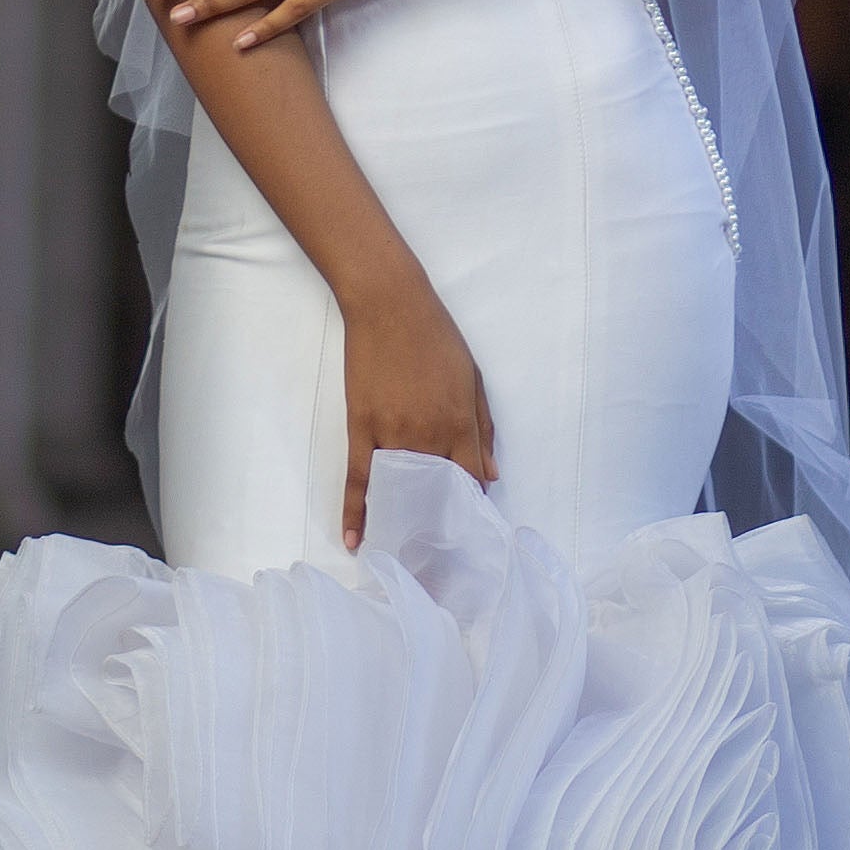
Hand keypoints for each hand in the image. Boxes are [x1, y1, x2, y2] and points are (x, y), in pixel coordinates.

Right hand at [338, 271, 495, 548]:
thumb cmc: (436, 337)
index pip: (471, 479)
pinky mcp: (361, 428)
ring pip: (399, 490)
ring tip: (404, 545)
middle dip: (439, 517)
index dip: (471, 501)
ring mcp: (392, 434)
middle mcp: (429, 435)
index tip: (469, 516)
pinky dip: (356, 512)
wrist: (390, 305)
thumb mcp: (473, 378)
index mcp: (461, 422)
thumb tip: (492, 474)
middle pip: (436, 491)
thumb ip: (485, 428)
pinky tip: (357, 538)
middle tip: (437, 542)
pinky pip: (358, 479)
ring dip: (402, 518)